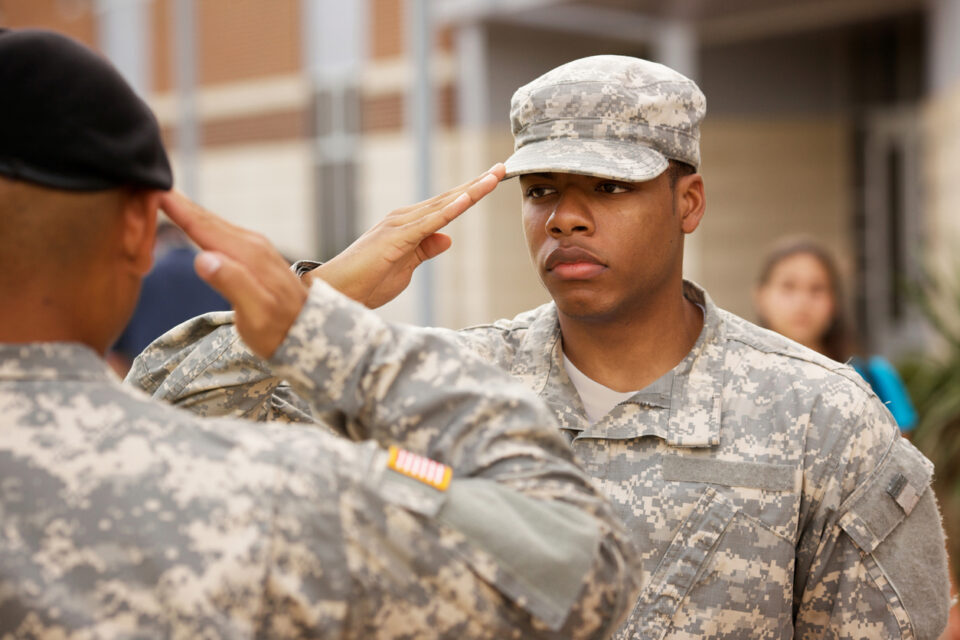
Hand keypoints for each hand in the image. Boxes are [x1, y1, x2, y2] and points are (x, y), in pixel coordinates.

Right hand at [159, 191, 307, 358]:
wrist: (313, 334)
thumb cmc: (281, 330)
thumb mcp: (255, 315)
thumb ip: (232, 284)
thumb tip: (203, 258)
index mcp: (247, 255)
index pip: (203, 226)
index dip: (176, 208)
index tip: (151, 188)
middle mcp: (252, 245)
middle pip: (207, 219)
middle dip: (178, 202)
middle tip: (146, 183)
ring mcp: (256, 248)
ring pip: (215, 223)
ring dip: (189, 211)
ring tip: (163, 197)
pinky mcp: (257, 255)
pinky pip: (223, 232)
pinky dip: (204, 224)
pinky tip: (194, 223)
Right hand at [308, 164, 505, 307]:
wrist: (337, 292)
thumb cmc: (367, 282)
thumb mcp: (406, 267)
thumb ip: (425, 250)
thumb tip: (447, 237)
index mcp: (409, 225)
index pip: (447, 205)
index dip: (471, 193)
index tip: (493, 180)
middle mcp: (405, 218)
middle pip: (449, 198)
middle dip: (477, 183)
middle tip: (502, 168)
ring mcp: (400, 226)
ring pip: (443, 205)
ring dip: (470, 191)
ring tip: (493, 177)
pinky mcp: (396, 239)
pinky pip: (429, 223)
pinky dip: (449, 210)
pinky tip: (466, 199)